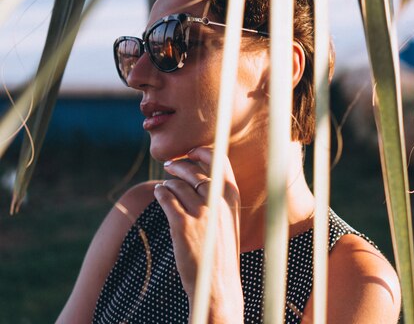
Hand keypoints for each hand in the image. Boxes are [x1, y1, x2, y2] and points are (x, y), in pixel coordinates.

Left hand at [154, 147, 242, 320]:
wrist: (218, 282)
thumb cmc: (222, 251)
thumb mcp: (230, 220)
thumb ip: (220, 198)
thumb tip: (200, 177)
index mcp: (232, 197)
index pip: (219, 162)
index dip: (203, 152)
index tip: (191, 152)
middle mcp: (218, 201)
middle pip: (194, 170)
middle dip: (179, 165)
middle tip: (169, 165)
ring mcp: (201, 212)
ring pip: (177, 184)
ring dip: (168, 182)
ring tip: (165, 185)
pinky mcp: (182, 224)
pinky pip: (166, 198)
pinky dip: (160, 192)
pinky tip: (159, 193)